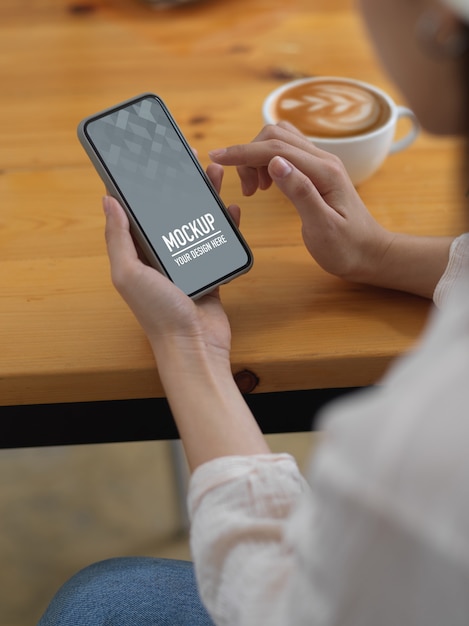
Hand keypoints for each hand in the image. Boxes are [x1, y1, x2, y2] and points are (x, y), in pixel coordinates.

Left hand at [103, 163, 238, 359]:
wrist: (194, 345)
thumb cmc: (158, 313)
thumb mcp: (128, 272)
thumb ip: (118, 237)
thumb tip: (107, 201)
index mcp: (138, 254)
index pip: (137, 212)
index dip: (141, 186)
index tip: (149, 161)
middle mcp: (160, 256)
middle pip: (170, 211)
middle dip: (178, 185)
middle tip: (188, 160)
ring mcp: (186, 263)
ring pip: (196, 222)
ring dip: (204, 197)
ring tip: (213, 173)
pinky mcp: (209, 271)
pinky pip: (217, 242)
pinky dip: (224, 224)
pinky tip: (231, 208)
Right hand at [209, 122, 391, 284]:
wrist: (369, 254)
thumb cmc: (347, 247)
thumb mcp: (322, 227)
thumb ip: (300, 192)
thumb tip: (275, 163)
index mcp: (324, 171)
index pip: (275, 149)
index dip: (243, 152)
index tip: (217, 158)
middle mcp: (323, 160)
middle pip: (275, 136)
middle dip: (249, 155)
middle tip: (246, 190)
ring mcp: (320, 164)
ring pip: (280, 140)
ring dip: (258, 157)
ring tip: (255, 189)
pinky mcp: (316, 172)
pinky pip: (287, 153)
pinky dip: (268, 162)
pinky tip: (267, 184)